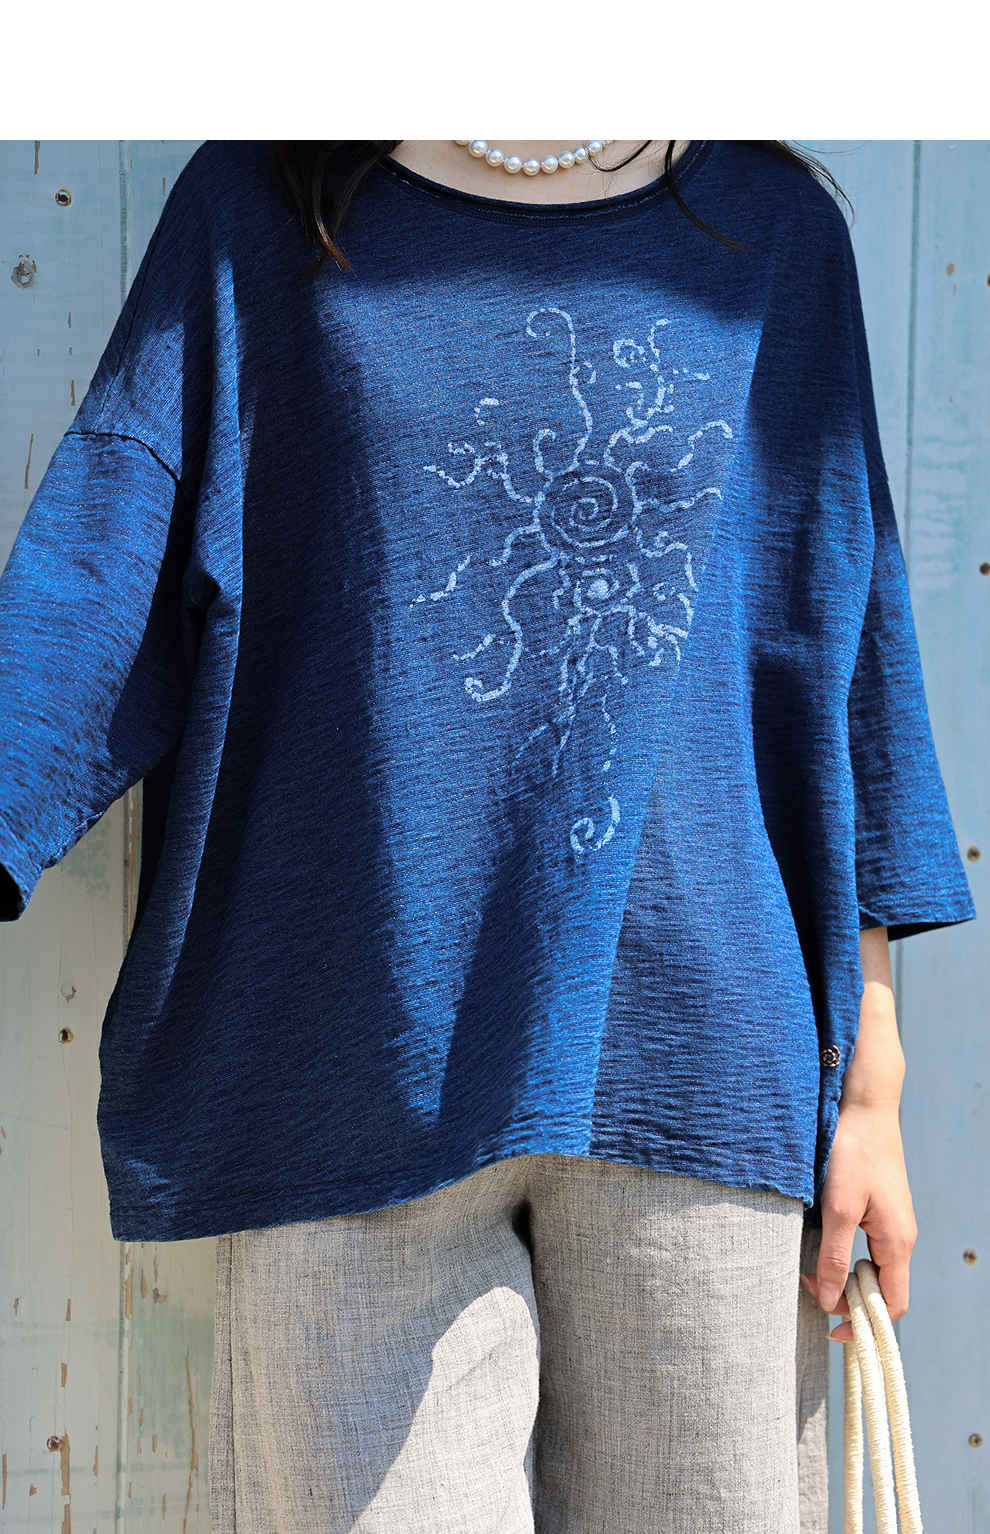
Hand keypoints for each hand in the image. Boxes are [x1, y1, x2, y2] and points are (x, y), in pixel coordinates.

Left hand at [800, 1099, 917, 1341]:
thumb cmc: (853, 1151)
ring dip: (842, 1277)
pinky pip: (865, 1246)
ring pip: (871, 1268)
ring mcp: (889, 1222)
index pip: (892, 1305)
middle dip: (848, 1301)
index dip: (866, 1324)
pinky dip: (843, 1256)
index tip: (832, 1329)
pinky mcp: (876, 1207)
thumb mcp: (838, 1207)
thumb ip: (833, 1256)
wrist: (863, 1105)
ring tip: (809, 1273)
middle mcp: (899, 1236)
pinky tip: (819, 1248)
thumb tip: (827, 1301)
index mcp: (897, 1242)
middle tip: (809, 1291)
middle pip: (881, 1290)